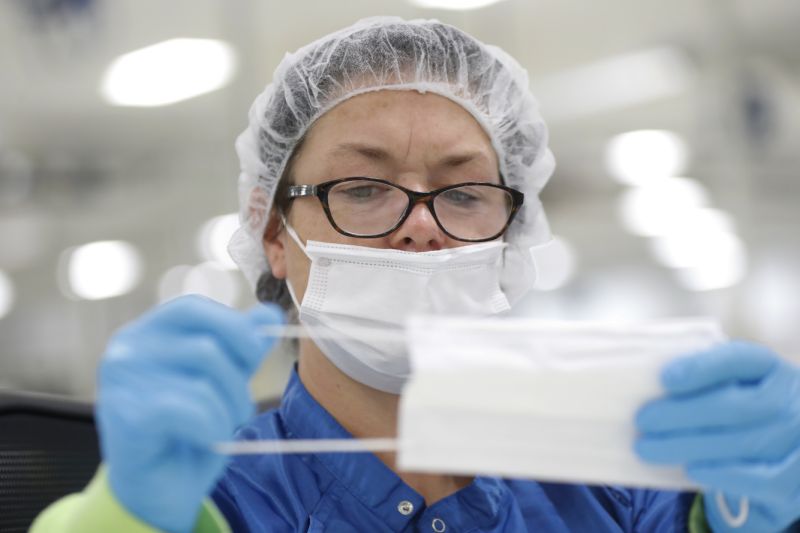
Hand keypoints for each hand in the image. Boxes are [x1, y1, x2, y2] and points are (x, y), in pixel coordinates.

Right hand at [96, 295, 282, 532]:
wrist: (156, 490)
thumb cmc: (187, 429)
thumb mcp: (222, 380)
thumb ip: (241, 345)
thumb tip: (269, 313)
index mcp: (146, 332)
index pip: (192, 308)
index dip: (232, 327)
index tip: (253, 354)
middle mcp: (126, 349)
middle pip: (206, 346)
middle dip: (238, 382)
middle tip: (240, 408)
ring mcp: (121, 381)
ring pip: (203, 379)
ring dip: (228, 409)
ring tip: (222, 426)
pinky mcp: (126, 415)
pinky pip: (191, 410)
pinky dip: (212, 427)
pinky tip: (205, 439)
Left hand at [634, 341, 799, 532]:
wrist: (782, 450)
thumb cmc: (739, 407)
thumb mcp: (731, 385)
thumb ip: (701, 380)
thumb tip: (645, 383)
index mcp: (768, 368)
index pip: (738, 359)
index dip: (701, 368)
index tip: (663, 378)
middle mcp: (790, 400)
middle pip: (733, 406)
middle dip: (681, 413)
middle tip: (642, 419)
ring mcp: (797, 438)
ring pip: (740, 443)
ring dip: (687, 446)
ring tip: (647, 447)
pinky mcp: (795, 479)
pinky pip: (759, 479)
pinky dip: (722, 474)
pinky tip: (690, 469)